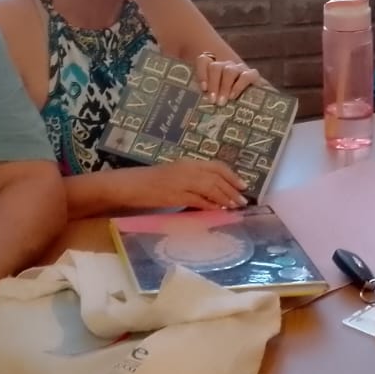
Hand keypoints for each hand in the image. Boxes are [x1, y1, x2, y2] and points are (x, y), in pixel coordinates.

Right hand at [112, 159, 248, 209]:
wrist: (131, 184)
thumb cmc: (151, 181)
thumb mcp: (176, 174)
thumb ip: (193, 179)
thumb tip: (212, 190)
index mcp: (188, 162)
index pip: (216, 166)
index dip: (232, 175)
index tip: (243, 185)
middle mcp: (188, 169)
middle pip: (217, 178)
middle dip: (232, 189)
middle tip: (243, 200)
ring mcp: (182, 182)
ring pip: (211, 188)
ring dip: (225, 198)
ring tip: (235, 206)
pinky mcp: (176, 195)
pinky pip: (198, 200)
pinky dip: (210, 205)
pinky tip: (218, 210)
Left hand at [196, 53, 261, 102]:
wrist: (253, 104)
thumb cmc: (228, 102)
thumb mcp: (214, 98)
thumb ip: (204, 96)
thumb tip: (186, 105)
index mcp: (213, 68)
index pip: (204, 61)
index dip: (201, 73)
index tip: (203, 89)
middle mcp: (225, 66)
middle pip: (215, 67)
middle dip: (213, 84)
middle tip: (212, 100)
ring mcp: (239, 69)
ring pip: (229, 71)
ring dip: (224, 86)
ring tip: (222, 101)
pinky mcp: (252, 75)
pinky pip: (246, 75)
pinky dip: (239, 85)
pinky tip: (234, 96)